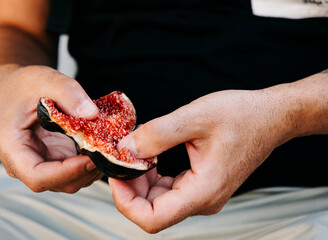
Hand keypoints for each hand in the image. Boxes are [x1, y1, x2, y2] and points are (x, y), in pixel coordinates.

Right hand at [0, 65, 102, 192]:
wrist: (18, 88)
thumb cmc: (24, 84)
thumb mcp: (45, 79)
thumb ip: (68, 93)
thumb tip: (92, 114)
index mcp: (13, 149)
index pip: (38, 176)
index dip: (67, 173)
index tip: (91, 157)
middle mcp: (26, 163)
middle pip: (60, 182)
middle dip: (87, 170)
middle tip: (109, 150)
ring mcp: (44, 164)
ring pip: (73, 180)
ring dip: (94, 168)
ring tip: (110, 146)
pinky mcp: (58, 160)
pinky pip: (78, 170)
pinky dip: (94, 162)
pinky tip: (105, 146)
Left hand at [109, 88, 295, 232]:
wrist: (271, 117)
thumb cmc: (242, 115)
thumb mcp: (195, 117)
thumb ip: (157, 135)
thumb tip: (126, 149)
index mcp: (203, 191)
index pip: (152, 218)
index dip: (125, 201)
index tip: (115, 174)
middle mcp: (203, 200)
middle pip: (152, 210)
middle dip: (130, 187)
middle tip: (121, 158)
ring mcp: (204, 195)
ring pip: (159, 201)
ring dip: (141, 181)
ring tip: (135, 154)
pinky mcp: (203, 185)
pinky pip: (170, 190)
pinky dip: (154, 177)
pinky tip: (151, 157)